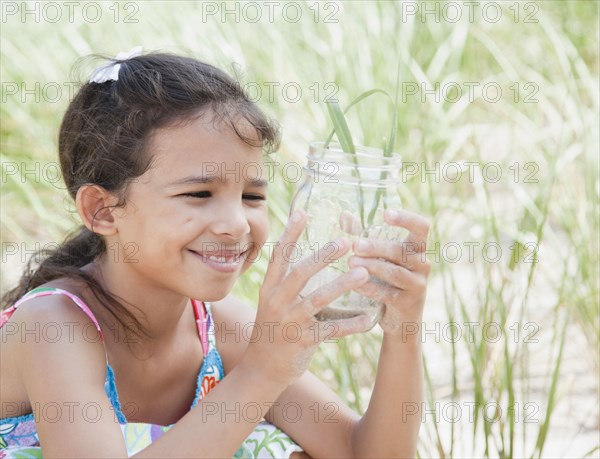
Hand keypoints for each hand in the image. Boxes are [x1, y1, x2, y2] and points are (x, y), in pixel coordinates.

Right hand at [241, 209, 371, 385]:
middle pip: (300, 272)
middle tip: (346, 241)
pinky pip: (331, 330)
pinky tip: (370, 318)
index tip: (303, 211)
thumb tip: (313, 255)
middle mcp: (277, 301)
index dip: (290, 233)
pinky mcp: (302, 341)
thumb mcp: (274, 302)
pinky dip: (352, 324)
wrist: (261, 369)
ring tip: (362, 274)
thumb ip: (289, 281)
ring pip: (317, 299)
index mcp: (270, 287)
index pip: (279, 255)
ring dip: (341, 285)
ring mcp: (289, 322)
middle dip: (323, 256)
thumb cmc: (275, 328)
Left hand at [347, 208, 431, 334]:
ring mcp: (417, 285)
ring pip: (395, 273)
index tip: (386, 214)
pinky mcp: (408, 303)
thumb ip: (363, 235)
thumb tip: (343, 215)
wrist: (400, 318)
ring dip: (372, 267)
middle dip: (378, 247)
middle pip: (402, 251)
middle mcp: (423, 264)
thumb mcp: (378, 256)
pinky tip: (354, 284)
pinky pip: (387, 294)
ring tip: (351, 262)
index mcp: (417, 248)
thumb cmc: (386, 278)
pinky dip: (369, 288)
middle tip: (356, 245)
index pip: (422, 228)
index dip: (407, 219)